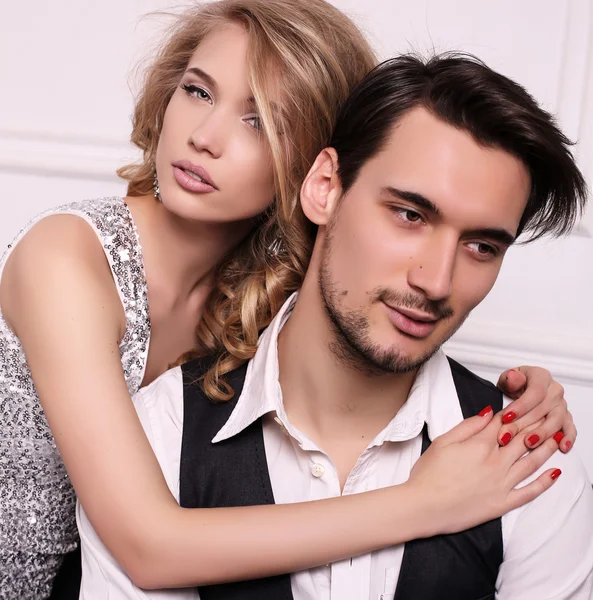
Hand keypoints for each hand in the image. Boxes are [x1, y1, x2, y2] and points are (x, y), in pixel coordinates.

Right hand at [407, 407, 560, 536]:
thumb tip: (488, 412)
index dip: (515, 412)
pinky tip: (555, 473)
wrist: (424, 506)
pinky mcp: (503, 503)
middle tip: (548, 416)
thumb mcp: (442, 441)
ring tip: (556, 438)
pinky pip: (530, 492)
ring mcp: (502, 483)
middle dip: (535, 425)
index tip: (525, 405)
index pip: (503, 423)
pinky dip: (545, 482)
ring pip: (531, 462)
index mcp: (480, 445)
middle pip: (522, 439)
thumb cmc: (428, 474)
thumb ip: (468, 426)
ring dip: (546, 448)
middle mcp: (496, 462)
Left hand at [497, 366, 574, 452]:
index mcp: (541, 377)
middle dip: (524, 424)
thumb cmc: (516, 384)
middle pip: (543, 409)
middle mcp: (554, 390)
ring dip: (543, 433)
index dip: (520, 406)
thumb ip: (509, 379)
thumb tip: (512, 377)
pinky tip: (561, 446)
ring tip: (529, 443)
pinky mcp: (566, 418)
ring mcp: (561, 405)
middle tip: (508, 435)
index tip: (506, 417)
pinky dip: (567, 438)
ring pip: (556, 420)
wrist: (524, 389)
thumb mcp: (507, 379)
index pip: (534, 392)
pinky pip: (570, 428)